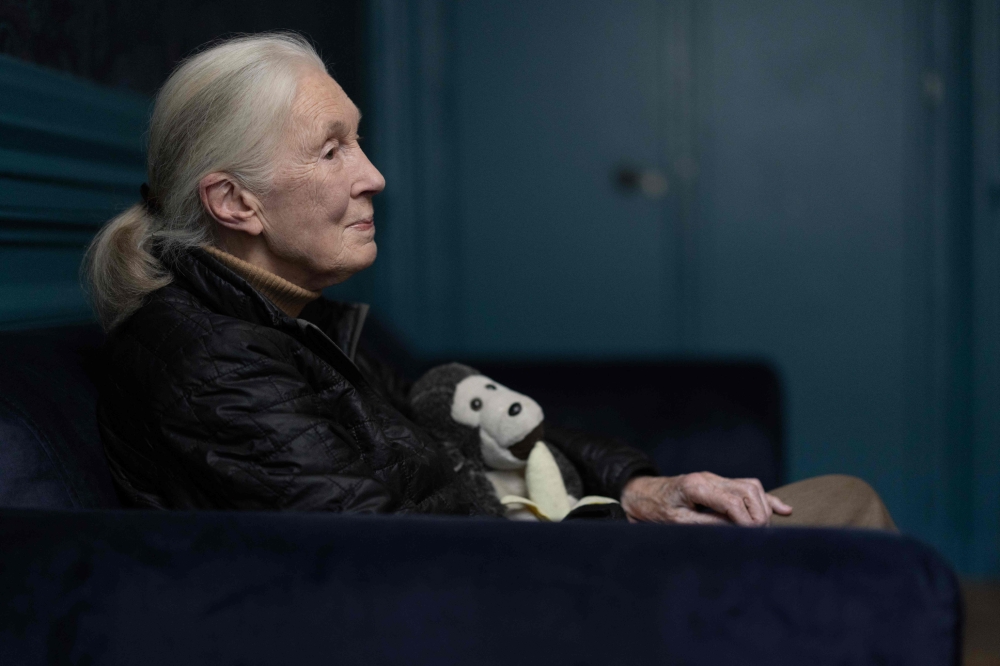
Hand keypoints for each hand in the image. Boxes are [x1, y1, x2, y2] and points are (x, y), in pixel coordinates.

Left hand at [620, 472, 792, 525]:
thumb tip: (736, 531)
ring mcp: (715, 479)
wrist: (641, 495)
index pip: (734, 501)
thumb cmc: (656, 511)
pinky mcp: (719, 484)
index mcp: (696, 486)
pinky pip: (748, 487)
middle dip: (760, 514)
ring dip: (764, 507)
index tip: (755, 538)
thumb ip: (707, 525)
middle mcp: (709, 478)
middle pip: (748, 490)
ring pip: (752, 486)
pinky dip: (766, 499)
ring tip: (766, 529)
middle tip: (762, 537)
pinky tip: (784, 510)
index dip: (748, 521)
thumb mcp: (677, 522)